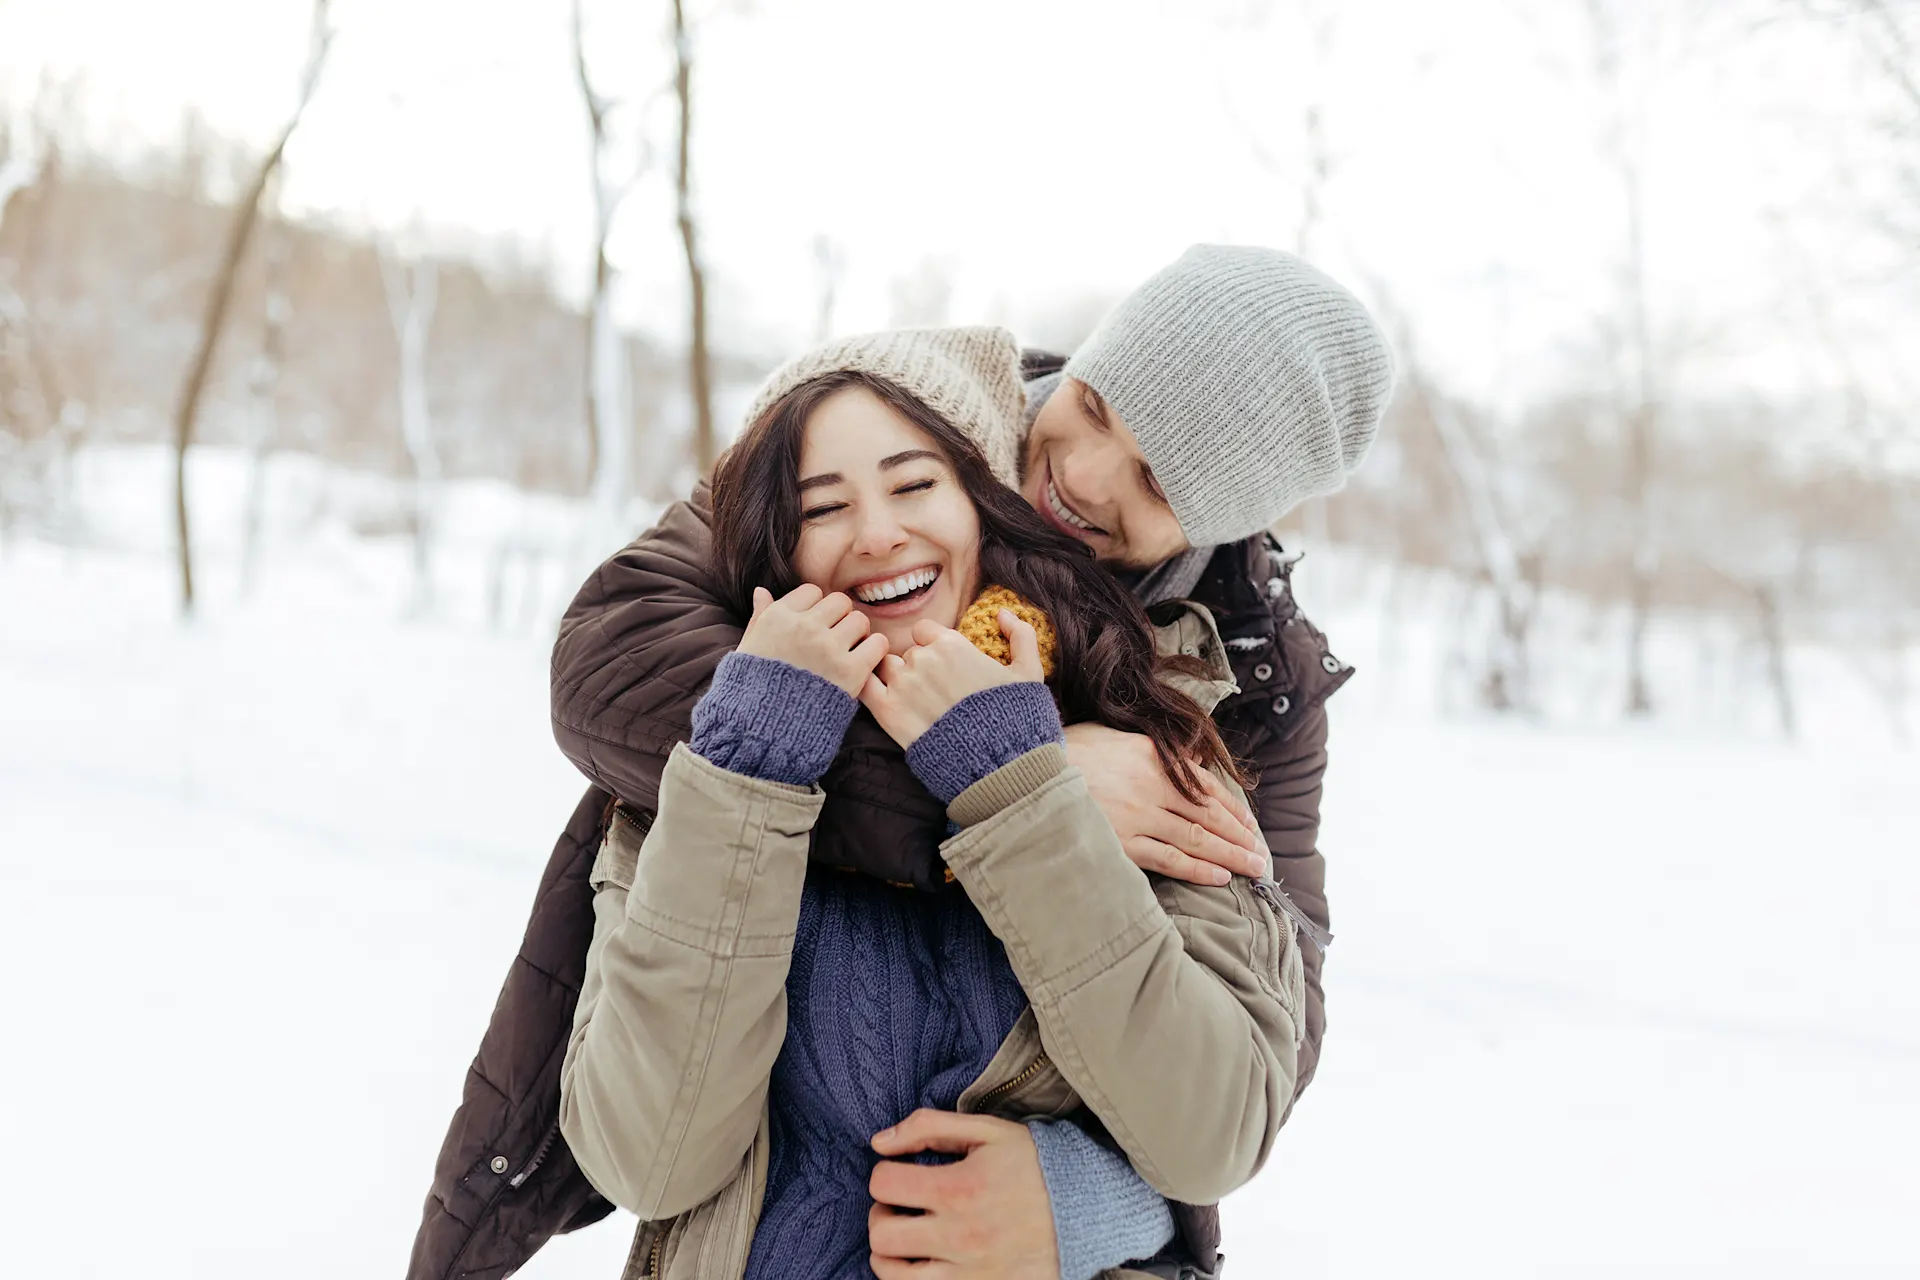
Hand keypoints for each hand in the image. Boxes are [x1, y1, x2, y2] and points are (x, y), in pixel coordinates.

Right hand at [737, 584, 887, 696]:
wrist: (766, 729)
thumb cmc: (755, 689)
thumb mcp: (749, 648)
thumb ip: (759, 617)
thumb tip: (762, 592)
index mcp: (778, 618)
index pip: (812, 592)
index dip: (816, 607)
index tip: (814, 626)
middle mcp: (804, 627)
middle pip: (839, 602)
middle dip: (840, 618)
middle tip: (836, 638)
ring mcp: (827, 648)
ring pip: (859, 620)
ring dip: (858, 633)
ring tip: (848, 652)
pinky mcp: (849, 671)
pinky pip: (877, 643)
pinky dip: (874, 651)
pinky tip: (863, 662)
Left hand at [860, 609, 1044, 748]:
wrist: (997, 763)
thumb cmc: (1014, 718)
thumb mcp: (1029, 673)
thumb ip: (1020, 635)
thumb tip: (1003, 613)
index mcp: (951, 645)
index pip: (924, 631)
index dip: (932, 646)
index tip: (943, 665)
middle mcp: (923, 659)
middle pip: (909, 653)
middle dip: (919, 667)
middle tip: (936, 692)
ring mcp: (902, 685)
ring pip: (887, 668)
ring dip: (897, 679)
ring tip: (916, 702)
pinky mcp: (887, 712)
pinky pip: (865, 687)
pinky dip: (867, 686)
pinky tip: (883, 699)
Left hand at [868, 1110, 1057, 1279]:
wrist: (1088, 1211)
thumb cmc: (1036, 1165)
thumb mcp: (988, 1131)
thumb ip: (928, 1126)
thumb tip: (878, 1142)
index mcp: (960, 1188)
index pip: (884, 1184)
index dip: (885, 1173)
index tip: (901, 1173)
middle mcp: (960, 1236)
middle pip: (881, 1234)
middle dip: (882, 1214)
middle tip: (900, 1207)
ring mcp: (969, 1273)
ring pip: (892, 1274)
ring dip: (890, 1253)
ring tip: (908, 1237)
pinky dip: (912, 1278)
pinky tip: (925, 1262)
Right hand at [1063, 723, 1266, 884]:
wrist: (1026, 775)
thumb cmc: (1067, 753)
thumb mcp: (1112, 735)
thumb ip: (1153, 748)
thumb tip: (1191, 757)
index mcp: (1151, 755)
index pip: (1204, 784)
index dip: (1231, 807)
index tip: (1249, 825)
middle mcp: (1150, 785)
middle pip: (1208, 816)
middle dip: (1239, 837)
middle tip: (1261, 855)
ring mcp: (1136, 817)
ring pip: (1196, 840)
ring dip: (1229, 856)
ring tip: (1252, 868)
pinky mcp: (1120, 843)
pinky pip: (1168, 860)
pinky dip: (1197, 870)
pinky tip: (1219, 877)